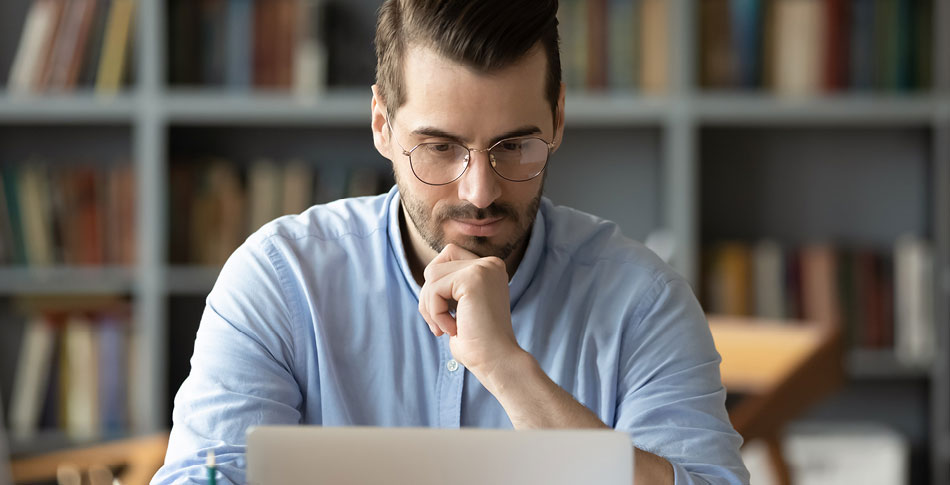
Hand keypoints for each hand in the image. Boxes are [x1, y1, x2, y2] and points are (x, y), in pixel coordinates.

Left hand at [418, 244, 523, 377]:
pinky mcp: (474, 278)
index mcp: (490, 268)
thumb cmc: (477, 342)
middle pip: (435, 266)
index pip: (447, 258)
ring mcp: (483, 268)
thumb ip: (450, 285)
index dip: (437, 287)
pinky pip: (435, 289)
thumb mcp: (461, 306)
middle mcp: (490, 263)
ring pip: (431, 275)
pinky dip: (435, 313)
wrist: (497, 361)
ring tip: (446, 329)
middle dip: (429, 298)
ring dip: (430, 308)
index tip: (446, 316)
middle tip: (439, 326)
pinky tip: (453, 329)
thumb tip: (429, 272)